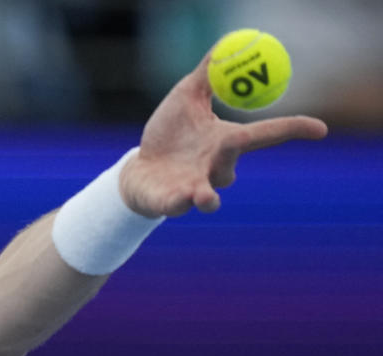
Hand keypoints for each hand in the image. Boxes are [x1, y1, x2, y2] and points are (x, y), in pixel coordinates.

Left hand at [119, 46, 328, 217]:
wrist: (140, 172)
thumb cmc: (168, 134)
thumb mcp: (186, 98)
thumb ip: (207, 75)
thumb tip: (225, 46)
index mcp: (226, 141)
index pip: (265, 134)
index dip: (292, 129)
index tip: (320, 129)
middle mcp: (217, 166)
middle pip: (234, 157)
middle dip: (237, 145)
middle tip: (236, 138)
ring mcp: (195, 187)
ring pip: (209, 191)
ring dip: (207, 192)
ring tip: (204, 195)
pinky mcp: (172, 202)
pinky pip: (180, 204)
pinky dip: (181, 201)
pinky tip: (180, 197)